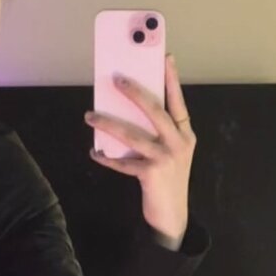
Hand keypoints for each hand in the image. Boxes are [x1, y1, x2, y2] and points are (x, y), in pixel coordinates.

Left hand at [85, 54, 195, 243]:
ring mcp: (166, 158)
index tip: (165, 57)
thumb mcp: (168, 154)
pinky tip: (94, 151)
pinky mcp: (151, 174)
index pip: (177, 101)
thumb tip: (124, 114)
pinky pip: (123, 162)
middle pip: (156, 111)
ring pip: (133, 135)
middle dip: (135, 93)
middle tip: (116, 79)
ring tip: (90, 116)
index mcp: (185, 135)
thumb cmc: (165, 181)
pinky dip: (106, 157)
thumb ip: (155, 135)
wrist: (172, 217)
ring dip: (108, 124)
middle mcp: (179, 143)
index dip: (171, 79)